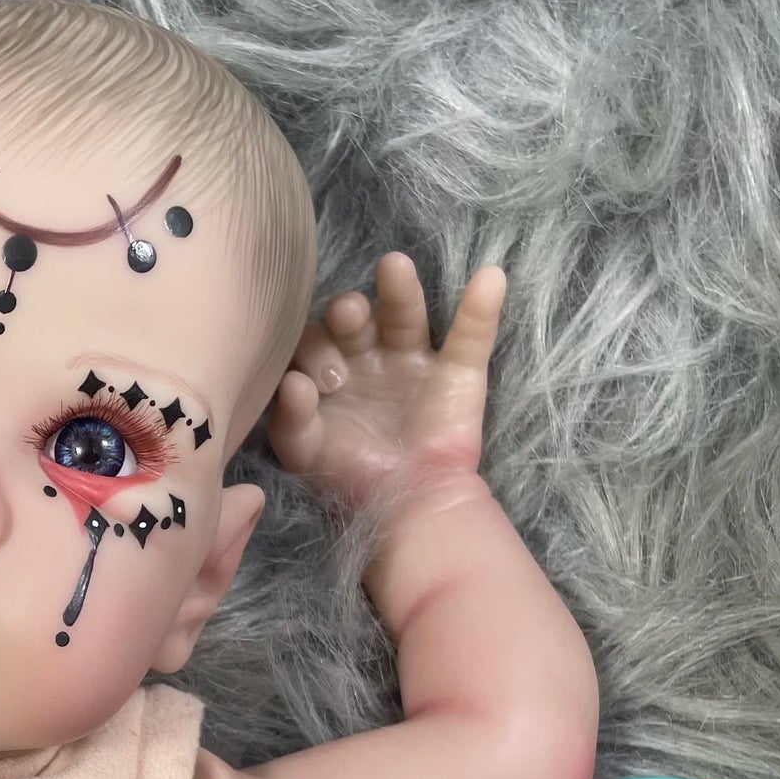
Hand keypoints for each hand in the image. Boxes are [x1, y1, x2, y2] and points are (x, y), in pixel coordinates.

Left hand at [265, 253, 506, 511]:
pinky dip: (482, 306)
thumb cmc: (348, 478)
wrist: (407, 509)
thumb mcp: (306, 453)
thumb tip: (292, 382)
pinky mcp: (459, 372)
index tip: (320, 379)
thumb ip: (291, 420)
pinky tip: (488, 278)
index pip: (312, 340)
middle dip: (346, 315)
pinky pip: (472, 334)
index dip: (312, 349)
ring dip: (398, 290)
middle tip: (348, 324)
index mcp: (329, 370)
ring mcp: (413, 360)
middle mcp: (368, 356)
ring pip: (404, 312)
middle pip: (353, 318)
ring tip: (392, 269)